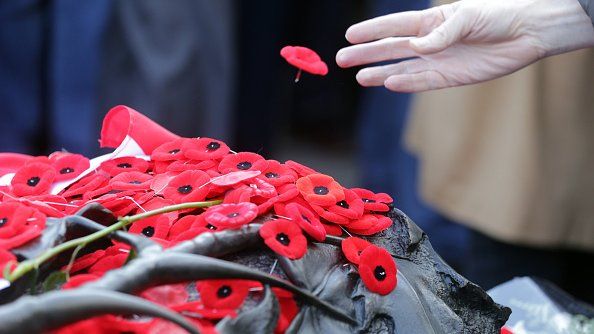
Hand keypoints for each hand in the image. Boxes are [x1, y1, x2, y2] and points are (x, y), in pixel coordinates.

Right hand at [336, 0, 593, 91]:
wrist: (527, 33)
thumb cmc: (498, 15)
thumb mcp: (468, 17)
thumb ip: (441, 33)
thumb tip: (416, 47)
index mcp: (432, 21)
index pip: (394, 26)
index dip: (372, 31)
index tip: (349, 35)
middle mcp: (430, 41)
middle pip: (391, 49)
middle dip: (366, 54)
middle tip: (340, 59)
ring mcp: (438, 60)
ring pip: (401, 68)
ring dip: (380, 72)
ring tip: (359, 77)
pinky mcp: (450, 78)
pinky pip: (422, 82)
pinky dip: (405, 83)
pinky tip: (388, 83)